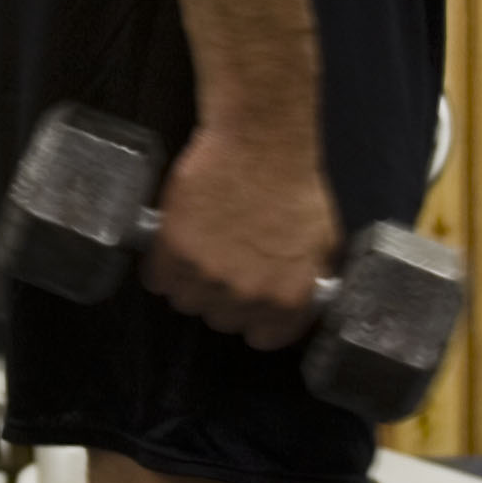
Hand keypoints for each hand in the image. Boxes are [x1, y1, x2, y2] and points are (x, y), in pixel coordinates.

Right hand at [142, 123, 338, 351]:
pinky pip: (157, 280)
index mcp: (287, 299)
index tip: (251, 302)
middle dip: (223, 296)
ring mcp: (207, 276)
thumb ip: (310, 281)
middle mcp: (247, 296)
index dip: (256, 318)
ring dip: (191, 281)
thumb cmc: (295, 186)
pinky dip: (163, 266)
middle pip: (221, 319)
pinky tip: (177, 243)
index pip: (264, 339)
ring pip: (186, 302)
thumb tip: (304, 300)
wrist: (258, 143)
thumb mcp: (323, 241)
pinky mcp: (173, 251)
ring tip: (200, 249)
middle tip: (225, 263)